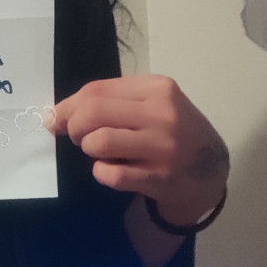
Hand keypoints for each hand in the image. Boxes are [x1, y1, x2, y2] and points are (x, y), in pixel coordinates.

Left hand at [49, 75, 228, 226]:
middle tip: (76, 137)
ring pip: (99, 142)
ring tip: (99, 152)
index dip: (67, 106)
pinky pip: (110, 175)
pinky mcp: (159, 178)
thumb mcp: (153, 104)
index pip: (97, 90)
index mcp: (158, 89)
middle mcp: (162, 114)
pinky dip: (101, 172)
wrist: (210, 170)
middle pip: (93, 112)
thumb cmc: (173, 132)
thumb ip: (112, 101)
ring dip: (89, 149)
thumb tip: (57, 113)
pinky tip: (111, 170)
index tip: (56, 118)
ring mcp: (162, 147)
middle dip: (73, 126)